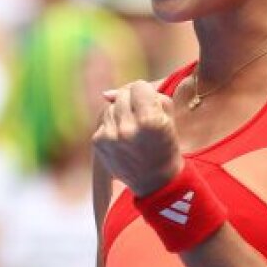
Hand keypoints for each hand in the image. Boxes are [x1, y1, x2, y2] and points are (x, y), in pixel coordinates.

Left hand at [93, 81, 182, 196]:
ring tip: (132, 131)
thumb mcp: (168, 117)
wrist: (156, 181)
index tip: (150, 105)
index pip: (139, 86)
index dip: (145, 93)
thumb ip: (147, 96)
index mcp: (150, 120)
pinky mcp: (98, 143)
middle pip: (122, 95)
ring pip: (110, 108)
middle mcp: (127, 127)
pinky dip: (112, 127)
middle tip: (141, 119)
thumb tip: (106, 93)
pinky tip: (122, 140)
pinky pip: (103, 122)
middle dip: (132, 102)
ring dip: (120, 114)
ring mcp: (110, 136)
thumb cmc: (165, 146)